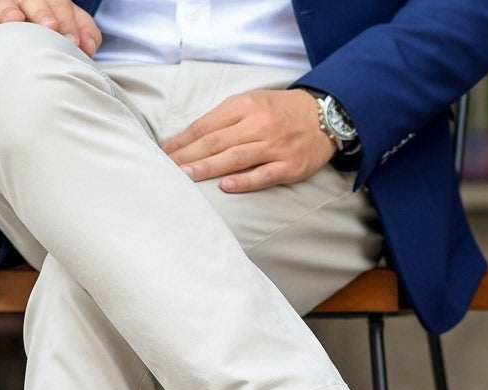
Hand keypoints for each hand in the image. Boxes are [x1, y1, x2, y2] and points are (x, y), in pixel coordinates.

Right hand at [0, 0, 100, 57]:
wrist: (35, 37)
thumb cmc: (57, 34)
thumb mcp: (76, 30)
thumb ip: (86, 33)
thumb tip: (88, 46)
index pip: (59, 3)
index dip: (68, 21)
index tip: (75, 42)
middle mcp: (25, 0)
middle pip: (33, 0)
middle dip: (43, 13)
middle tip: (52, 28)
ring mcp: (3, 10)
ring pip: (3, 6)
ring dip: (9, 13)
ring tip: (16, 20)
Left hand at [162, 89, 336, 192]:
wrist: (324, 115)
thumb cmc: (279, 112)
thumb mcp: (251, 104)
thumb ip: (223, 120)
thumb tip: (188, 140)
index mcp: (245, 106)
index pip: (206, 125)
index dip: (183, 140)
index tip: (164, 154)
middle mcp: (258, 124)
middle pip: (216, 142)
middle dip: (188, 156)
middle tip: (166, 169)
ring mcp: (274, 146)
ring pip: (235, 158)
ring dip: (207, 168)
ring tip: (185, 177)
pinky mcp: (289, 166)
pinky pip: (263, 175)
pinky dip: (244, 181)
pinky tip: (225, 186)